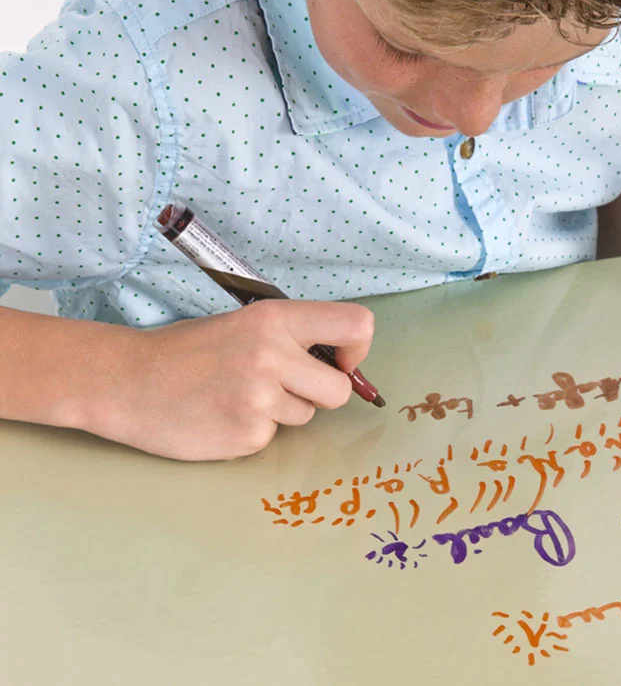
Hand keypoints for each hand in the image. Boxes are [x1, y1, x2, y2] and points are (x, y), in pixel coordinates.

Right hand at [81, 300, 374, 460]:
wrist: (127, 382)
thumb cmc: (189, 351)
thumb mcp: (246, 324)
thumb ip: (294, 338)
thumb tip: (343, 363)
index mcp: (276, 318)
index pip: (357, 325)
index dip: (357, 349)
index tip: (341, 361)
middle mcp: (273, 355)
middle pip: (340, 390)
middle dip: (321, 393)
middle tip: (286, 387)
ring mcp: (259, 399)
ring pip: (307, 416)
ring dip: (282, 411)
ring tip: (237, 395)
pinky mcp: (246, 436)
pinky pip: (273, 438)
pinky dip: (254, 431)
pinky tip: (222, 415)